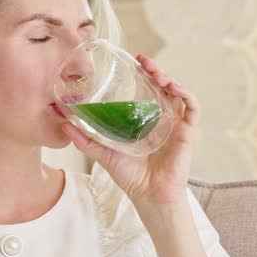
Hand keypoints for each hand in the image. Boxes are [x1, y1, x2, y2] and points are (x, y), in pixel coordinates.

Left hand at [59, 53, 198, 208]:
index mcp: (145, 120)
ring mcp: (176, 125)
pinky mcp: (187, 133)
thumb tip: (64, 125)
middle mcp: (162, 119)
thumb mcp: (104, 153)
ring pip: (178, 94)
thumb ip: (85, 139)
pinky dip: (186, 95)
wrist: (148, 195)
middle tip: (144, 62)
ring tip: (157, 74)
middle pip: (163, 87)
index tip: (134, 61)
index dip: (143, 74)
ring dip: (169, 79)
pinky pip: (192, 109)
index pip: (147, 90)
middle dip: (156, 71)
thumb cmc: (130, 177)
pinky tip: (174, 88)